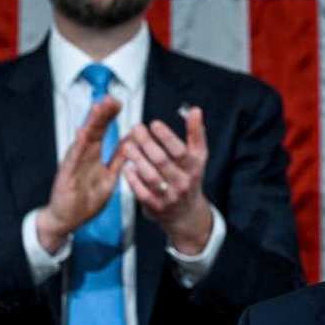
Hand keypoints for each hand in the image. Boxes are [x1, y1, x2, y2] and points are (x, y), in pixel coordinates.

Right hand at [36, 97, 124, 252]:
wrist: (66, 220)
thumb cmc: (85, 200)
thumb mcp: (109, 177)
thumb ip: (118, 159)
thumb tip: (131, 141)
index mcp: (93, 156)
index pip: (102, 131)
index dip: (109, 116)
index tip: (117, 102)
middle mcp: (83, 156)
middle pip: (93, 130)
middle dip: (101, 114)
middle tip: (110, 98)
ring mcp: (73, 165)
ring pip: (83, 140)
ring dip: (91, 124)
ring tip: (98, 108)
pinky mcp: (66, 177)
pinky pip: (73, 160)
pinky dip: (78, 146)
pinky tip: (82, 134)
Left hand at [122, 106, 212, 254]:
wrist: (187, 214)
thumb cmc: (189, 178)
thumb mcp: (198, 157)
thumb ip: (196, 133)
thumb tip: (195, 110)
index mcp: (194, 167)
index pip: (181, 150)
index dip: (167, 136)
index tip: (154, 124)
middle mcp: (183, 182)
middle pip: (162, 161)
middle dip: (147, 143)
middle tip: (135, 129)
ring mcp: (169, 196)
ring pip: (150, 175)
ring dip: (137, 158)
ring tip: (127, 145)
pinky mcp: (155, 206)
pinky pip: (141, 191)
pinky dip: (133, 178)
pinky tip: (127, 166)